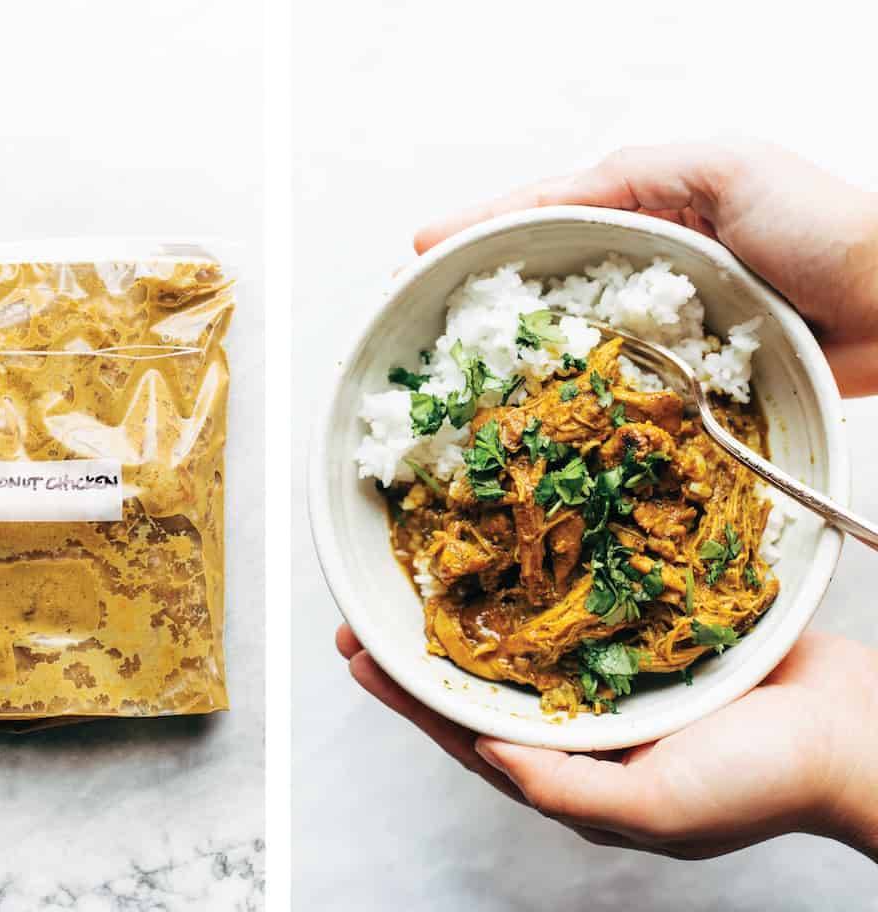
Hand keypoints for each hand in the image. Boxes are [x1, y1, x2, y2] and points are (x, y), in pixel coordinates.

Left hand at [338, 623, 877, 859]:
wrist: (858, 734)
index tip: (358, 660)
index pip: (468, 735)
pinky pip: (580, 610)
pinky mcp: (648, 639)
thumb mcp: (656, 808)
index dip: (409, 701)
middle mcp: (584, 728)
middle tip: (365, 615)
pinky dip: (541, 588)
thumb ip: (566, 787)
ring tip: (423, 581)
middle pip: (484, 687)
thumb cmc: (764, 783)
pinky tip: (513, 560)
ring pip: (525, 644)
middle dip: (422, 655)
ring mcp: (615, 680)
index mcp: (575, 774)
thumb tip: (485, 755)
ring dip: (473, 616)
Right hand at [415, 141, 877, 396]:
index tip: (420, 252)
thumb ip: (633, 176)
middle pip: (544, 278)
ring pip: (570, 335)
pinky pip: (614, 382)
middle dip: (482, 296)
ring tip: (456, 367)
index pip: (545, 214)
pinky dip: (571, 393)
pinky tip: (533, 408)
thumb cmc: (824, 224)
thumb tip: (544, 200)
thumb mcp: (722, 169)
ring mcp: (661, 323)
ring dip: (514, 351)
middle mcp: (645, 265)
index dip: (480, 231)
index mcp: (647, 207)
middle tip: (421, 316)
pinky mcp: (684, 375)